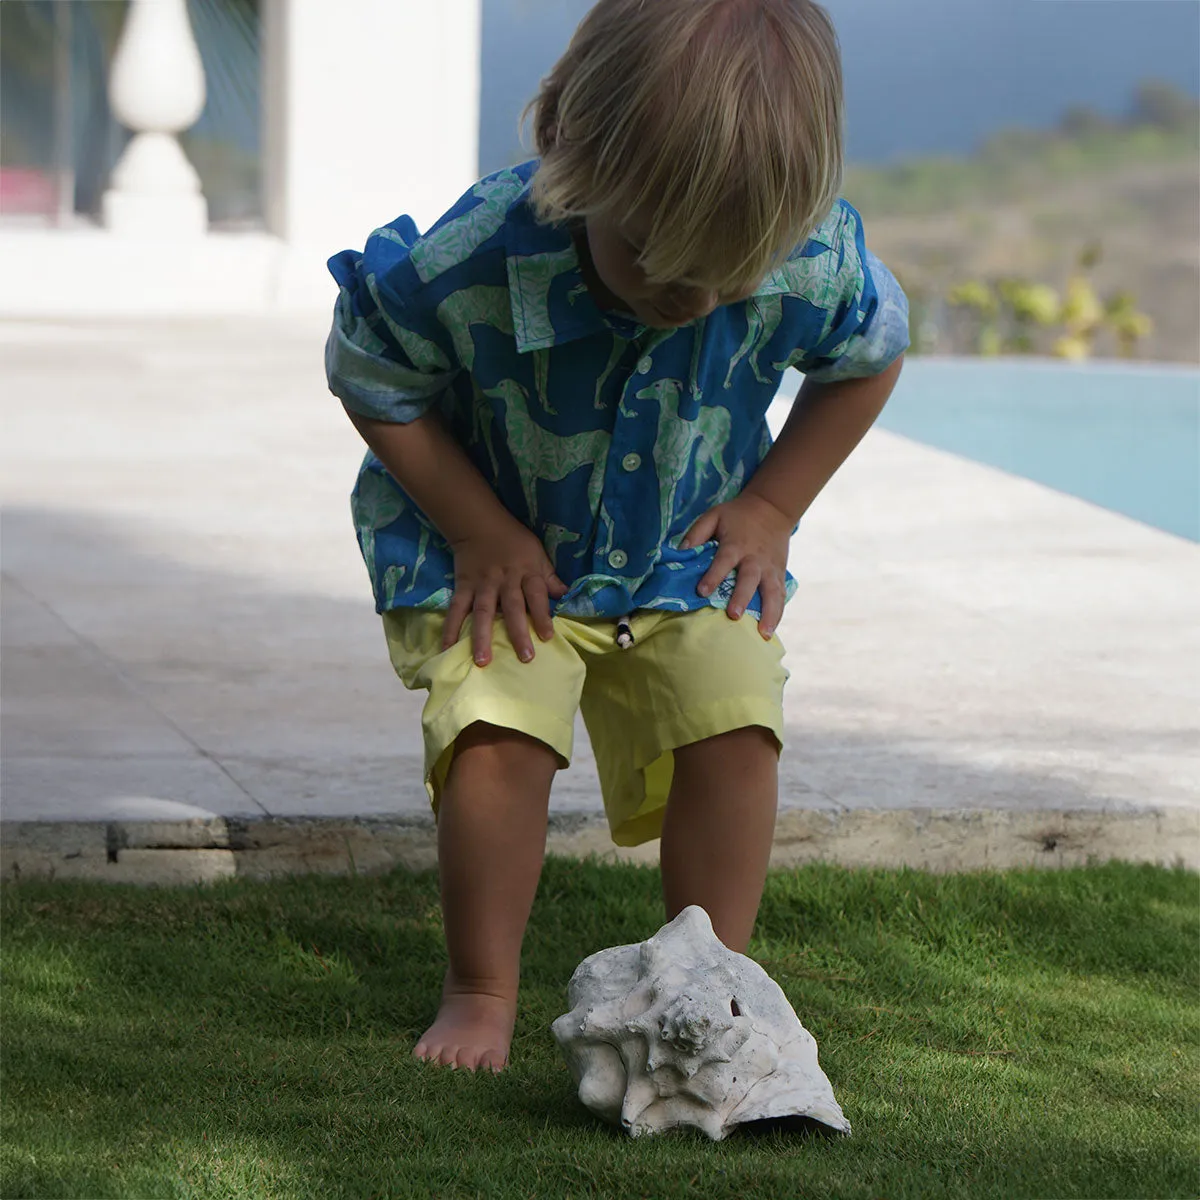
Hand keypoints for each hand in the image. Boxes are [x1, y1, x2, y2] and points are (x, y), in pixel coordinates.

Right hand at [443, 515, 567, 665]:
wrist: (478, 524)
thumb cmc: (514, 541)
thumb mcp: (537, 554)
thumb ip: (550, 578)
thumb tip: (566, 596)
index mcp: (526, 572)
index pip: (537, 595)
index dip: (542, 615)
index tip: (547, 637)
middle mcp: (505, 580)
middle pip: (513, 608)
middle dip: (518, 632)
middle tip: (525, 658)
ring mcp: (482, 585)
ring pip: (483, 612)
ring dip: (482, 637)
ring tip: (482, 661)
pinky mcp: (463, 586)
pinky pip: (456, 610)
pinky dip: (450, 628)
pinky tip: (447, 648)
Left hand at [680, 492, 791, 637]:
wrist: (772, 508)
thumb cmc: (737, 515)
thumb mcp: (714, 515)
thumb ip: (697, 532)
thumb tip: (681, 551)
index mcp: (736, 545)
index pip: (723, 561)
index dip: (713, 576)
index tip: (701, 592)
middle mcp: (754, 559)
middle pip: (749, 580)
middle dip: (741, 598)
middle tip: (733, 616)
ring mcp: (770, 569)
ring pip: (772, 593)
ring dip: (769, 614)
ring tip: (763, 634)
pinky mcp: (779, 575)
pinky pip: (780, 597)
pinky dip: (777, 614)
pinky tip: (770, 632)